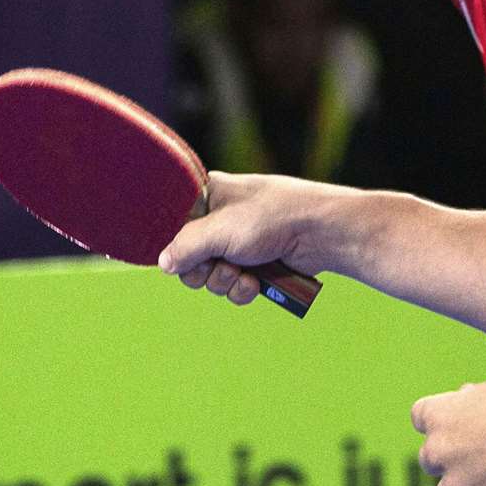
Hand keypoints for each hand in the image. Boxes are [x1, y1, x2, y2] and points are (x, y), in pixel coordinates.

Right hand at [156, 171, 333, 303]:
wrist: (321, 232)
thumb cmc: (272, 217)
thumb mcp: (220, 230)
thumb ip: (186, 247)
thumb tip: (164, 264)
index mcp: (208, 196)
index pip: (174, 224)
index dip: (177, 245)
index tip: (186, 254)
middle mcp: (220, 219)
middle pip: (189, 258)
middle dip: (204, 271)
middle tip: (220, 265)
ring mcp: (239, 243)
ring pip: (211, 277)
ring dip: (225, 282)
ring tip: (245, 273)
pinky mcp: (256, 264)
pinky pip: (234, 286)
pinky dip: (243, 289)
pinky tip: (256, 283)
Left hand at [412, 373, 485, 485]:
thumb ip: (476, 396)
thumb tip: (470, 398)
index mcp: (439, 414)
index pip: (420, 416)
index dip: (438, 420)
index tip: (454, 422)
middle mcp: (438, 449)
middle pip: (429, 457)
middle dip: (447, 456)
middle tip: (476, 452)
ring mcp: (454, 481)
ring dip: (462, 484)